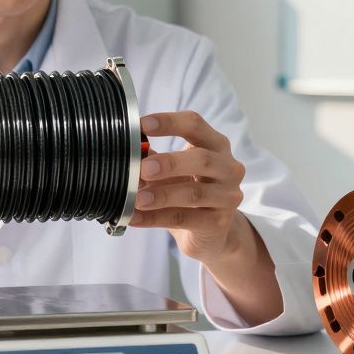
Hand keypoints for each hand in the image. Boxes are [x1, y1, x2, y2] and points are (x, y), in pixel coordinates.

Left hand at [131, 111, 246, 263]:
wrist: (212, 231)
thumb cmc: (188, 190)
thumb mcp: (173, 171)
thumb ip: (152, 159)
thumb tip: (125, 152)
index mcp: (215, 144)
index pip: (195, 124)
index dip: (169, 122)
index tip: (143, 125)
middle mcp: (228, 167)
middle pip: (202, 159)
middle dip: (170, 163)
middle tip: (144, 168)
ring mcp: (227, 196)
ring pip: (194, 193)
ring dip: (162, 195)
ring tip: (137, 198)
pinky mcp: (218, 223)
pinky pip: (184, 219)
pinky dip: (156, 218)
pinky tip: (135, 217)